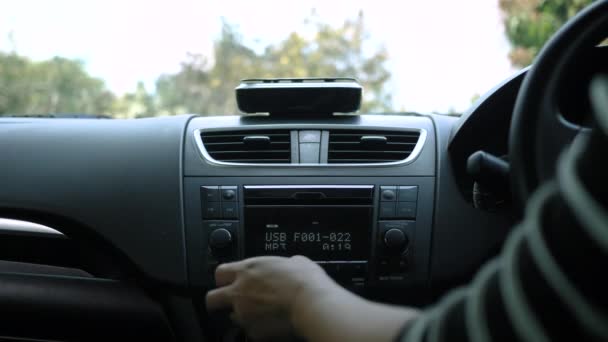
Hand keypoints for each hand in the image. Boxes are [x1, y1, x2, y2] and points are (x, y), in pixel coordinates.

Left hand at [205, 255, 340, 339]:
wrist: (310, 303)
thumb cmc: (304, 281)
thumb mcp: (295, 261)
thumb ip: (285, 264)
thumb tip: (292, 265)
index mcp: (247, 270)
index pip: (219, 273)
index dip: (223, 278)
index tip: (229, 281)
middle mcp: (239, 291)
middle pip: (212, 298)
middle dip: (218, 301)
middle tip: (229, 302)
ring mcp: (244, 313)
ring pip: (230, 317)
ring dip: (242, 315)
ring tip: (260, 314)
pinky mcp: (253, 331)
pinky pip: (249, 331)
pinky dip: (258, 328)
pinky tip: (271, 324)